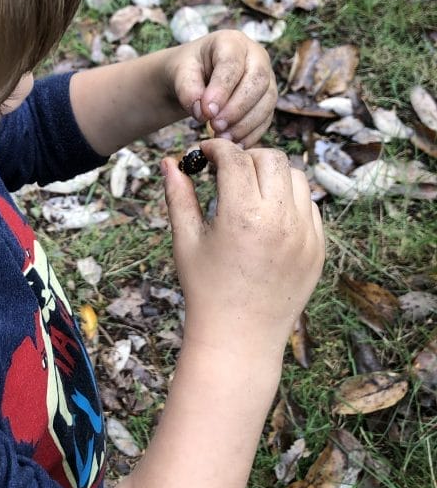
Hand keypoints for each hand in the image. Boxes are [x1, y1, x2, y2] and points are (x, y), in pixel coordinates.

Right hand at [162, 139, 324, 357]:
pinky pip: (309, 206)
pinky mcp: (318, 248)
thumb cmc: (205, 289)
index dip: (217, 148)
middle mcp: (280, 220)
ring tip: (250, 192)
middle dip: (247, 157)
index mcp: (243, 215)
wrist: (240, 339)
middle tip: (228, 172)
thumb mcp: (186, 240)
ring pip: (297, 177)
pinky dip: (290, 201)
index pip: (235, 157)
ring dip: (272, 175)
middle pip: (271, 158)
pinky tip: (267, 217)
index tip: (206, 153)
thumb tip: (168, 161)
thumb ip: (179, 196)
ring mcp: (305, 235)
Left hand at [165, 30, 276, 146]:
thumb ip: (187, 88)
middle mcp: (256, 55)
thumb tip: (201, 112)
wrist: (196, 76)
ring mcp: (267, 76)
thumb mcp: (180, 73)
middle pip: (257, 81)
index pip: (232, 64)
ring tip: (222, 139)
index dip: (221, 89)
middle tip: (215, 127)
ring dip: (245, 124)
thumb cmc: (188, 70)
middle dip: (237, 108)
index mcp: (231, 41)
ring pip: (267, 101)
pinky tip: (235, 144)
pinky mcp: (268, 98)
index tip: (206, 112)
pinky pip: (267, 117)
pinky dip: (252, 133)